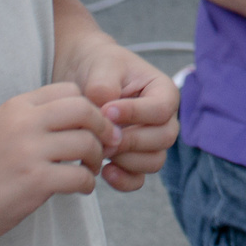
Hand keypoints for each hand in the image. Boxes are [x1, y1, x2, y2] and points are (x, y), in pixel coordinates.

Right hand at [0, 83, 111, 244]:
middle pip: (84, 109)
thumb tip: (88, 115)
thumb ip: (38, 118)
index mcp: (17, 106)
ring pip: (87, 141)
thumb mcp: (5, 128)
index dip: (89, 108)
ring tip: (89, 169)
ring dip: (96, 157)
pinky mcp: (34, 180)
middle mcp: (23, 123)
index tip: (92, 126)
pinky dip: (87, 183)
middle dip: (102, 127)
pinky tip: (81, 188)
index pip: (70, 90)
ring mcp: (28, 151)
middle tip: (104, 144)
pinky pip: (79, 175)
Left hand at [64, 42, 180, 190]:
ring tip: (101, 149)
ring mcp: (150, 140)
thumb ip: (105, 89)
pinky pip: (139, 179)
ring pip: (154, 161)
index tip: (107, 110)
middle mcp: (163, 118)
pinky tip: (105, 169)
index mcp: (162, 91)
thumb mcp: (102, 68)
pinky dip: (124, 179)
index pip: (161, 109)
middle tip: (102, 136)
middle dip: (131, 140)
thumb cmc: (98, 66)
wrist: (81, 76)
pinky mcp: (133, 158)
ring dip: (128, 160)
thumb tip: (108, 118)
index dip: (135, 114)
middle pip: (164, 138)